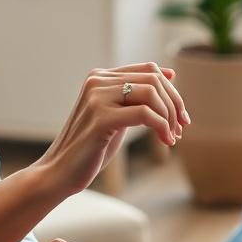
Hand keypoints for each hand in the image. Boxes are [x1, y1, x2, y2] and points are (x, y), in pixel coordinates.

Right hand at [34, 62, 189, 196]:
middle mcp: (97, 81)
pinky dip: (161, 127)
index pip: (149, 69)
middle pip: (153, 79)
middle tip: (181, 129)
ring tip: (172, 137)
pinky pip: (144, 114)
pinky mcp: (101, 118)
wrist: (60, 172)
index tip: (182, 116)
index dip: (172, 91)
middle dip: (174, 104)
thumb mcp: (117, 116)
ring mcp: (97, 98)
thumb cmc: (91, 147)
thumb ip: (137, 96)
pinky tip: (165, 141)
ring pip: (151, 93)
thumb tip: (170, 73)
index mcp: (100, 77)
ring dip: (169, 116)